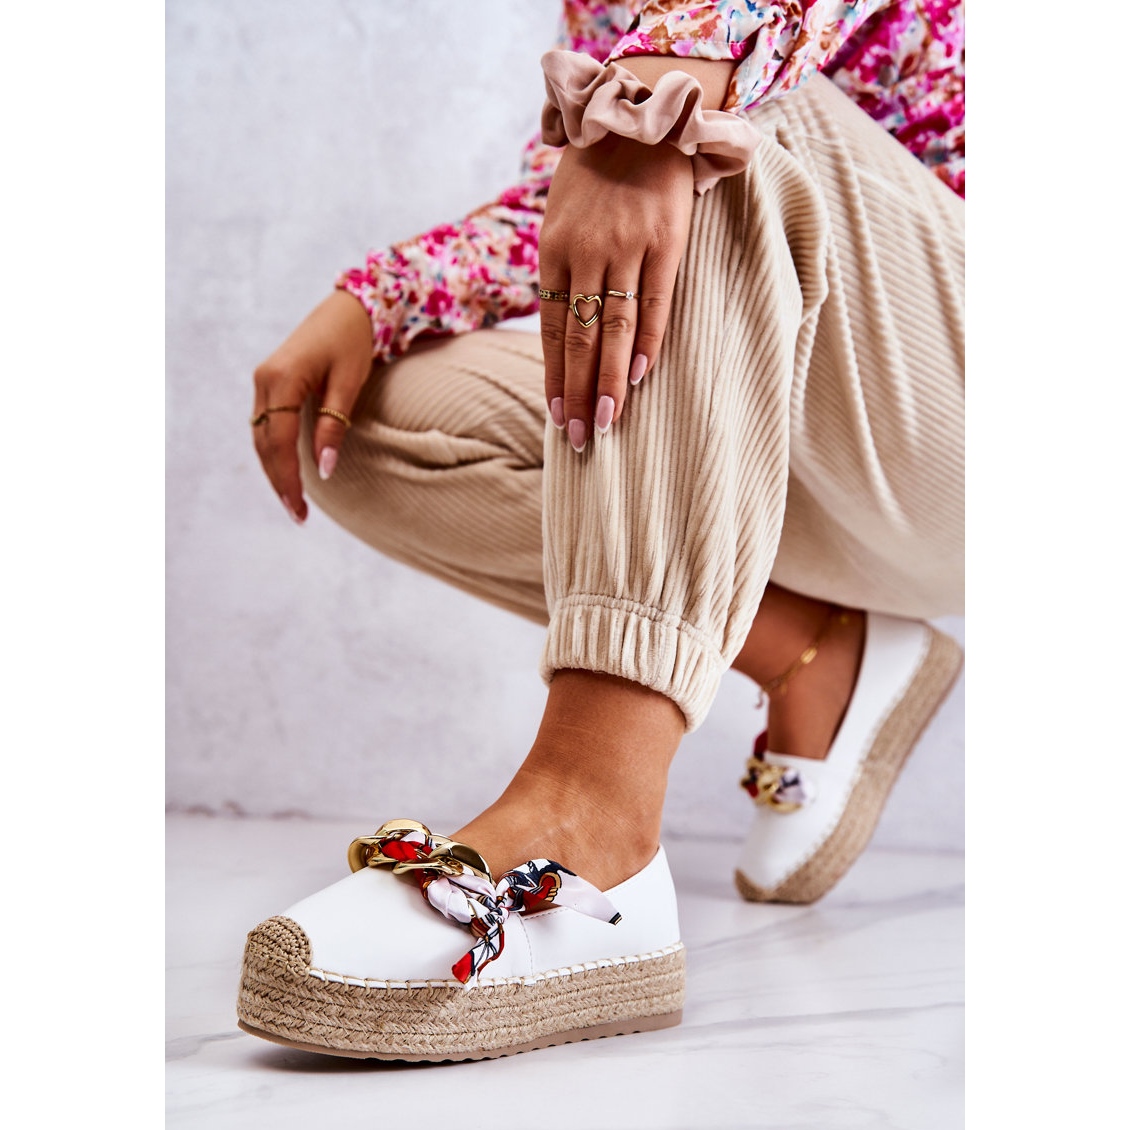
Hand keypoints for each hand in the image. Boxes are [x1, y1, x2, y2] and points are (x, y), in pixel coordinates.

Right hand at [250, 289, 372, 521]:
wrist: (348, 307)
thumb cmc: (353, 341)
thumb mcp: (349, 384)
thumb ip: (334, 426)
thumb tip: (323, 471)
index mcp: (282, 379)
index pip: (278, 441)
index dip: (288, 478)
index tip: (300, 508)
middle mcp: (264, 380)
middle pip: (263, 444)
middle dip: (278, 481)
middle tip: (298, 515)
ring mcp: (263, 381)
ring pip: (260, 437)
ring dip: (274, 470)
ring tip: (294, 501)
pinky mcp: (270, 383)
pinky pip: (266, 425)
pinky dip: (274, 451)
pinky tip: (288, 471)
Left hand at [538, 133, 693, 450]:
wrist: (638, 116)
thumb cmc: (596, 176)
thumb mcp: (561, 217)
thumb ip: (562, 271)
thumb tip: (564, 333)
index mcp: (553, 251)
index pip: (551, 330)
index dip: (554, 377)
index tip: (557, 417)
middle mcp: (585, 251)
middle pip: (580, 338)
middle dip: (578, 393)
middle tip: (581, 437)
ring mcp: (625, 245)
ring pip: (613, 328)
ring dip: (609, 381)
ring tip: (607, 422)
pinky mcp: (665, 239)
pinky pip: (655, 300)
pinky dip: (648, 340)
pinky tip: (641, 376)